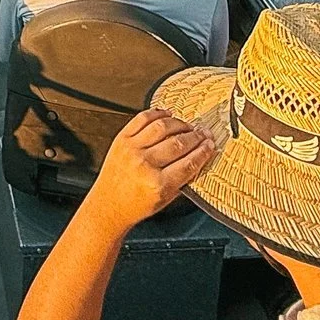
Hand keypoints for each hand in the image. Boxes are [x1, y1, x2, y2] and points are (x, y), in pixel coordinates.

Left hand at [82, 109, 213, 229]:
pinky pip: (142, 119)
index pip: (189, 163)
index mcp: (158, 184)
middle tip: (204, 133)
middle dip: (196, 137)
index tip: (210, 145)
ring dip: (180, 124)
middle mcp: (144, 165)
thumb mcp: (166, 199)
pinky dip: (158, 113)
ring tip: (189, 126)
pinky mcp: (121, 139)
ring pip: (163, 128)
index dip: (204, 152)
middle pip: (179, 143)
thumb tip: (200, 157)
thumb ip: (183, 179)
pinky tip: (168, 115)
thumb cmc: (136, 205)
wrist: (108, 205)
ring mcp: (131, 149)